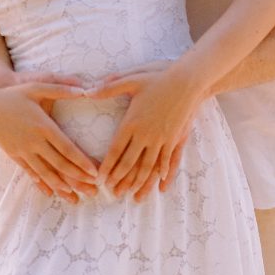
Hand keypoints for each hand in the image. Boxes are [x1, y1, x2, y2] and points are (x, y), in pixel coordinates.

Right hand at [0, 81, 98, 203]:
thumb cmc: (14, 95)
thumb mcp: (38, 87)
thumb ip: (61, 88)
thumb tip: (85, 89)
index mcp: (43, 126)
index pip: (66, 148)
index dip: (81, 162)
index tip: (94, 173)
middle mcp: (34, 142)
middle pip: (59, 164)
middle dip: (78, 179)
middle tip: (93, 190)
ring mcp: (23, 151)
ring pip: (45, 173)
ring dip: (61, 186)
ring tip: (75, 198)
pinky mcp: (15, 155)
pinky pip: (30, 173)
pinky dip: (41, 184)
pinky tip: (50, 193)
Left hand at [87, 59, 207, 201]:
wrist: (187, 81)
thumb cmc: (158, 77)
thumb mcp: (131, 79)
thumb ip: (109, 87)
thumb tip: (87, 92)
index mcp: (132, 122)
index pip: (115, 150)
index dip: (107, 167)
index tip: (100, 179)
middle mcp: (146, 134)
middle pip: (130, 163)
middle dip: (120, 180)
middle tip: (112, 193)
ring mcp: (162, 138)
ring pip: (149, 167)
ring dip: (140, 182)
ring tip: (133, 196)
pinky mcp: (175, 138)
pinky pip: (169, 161)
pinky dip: (165, 174)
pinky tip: (162, 185)